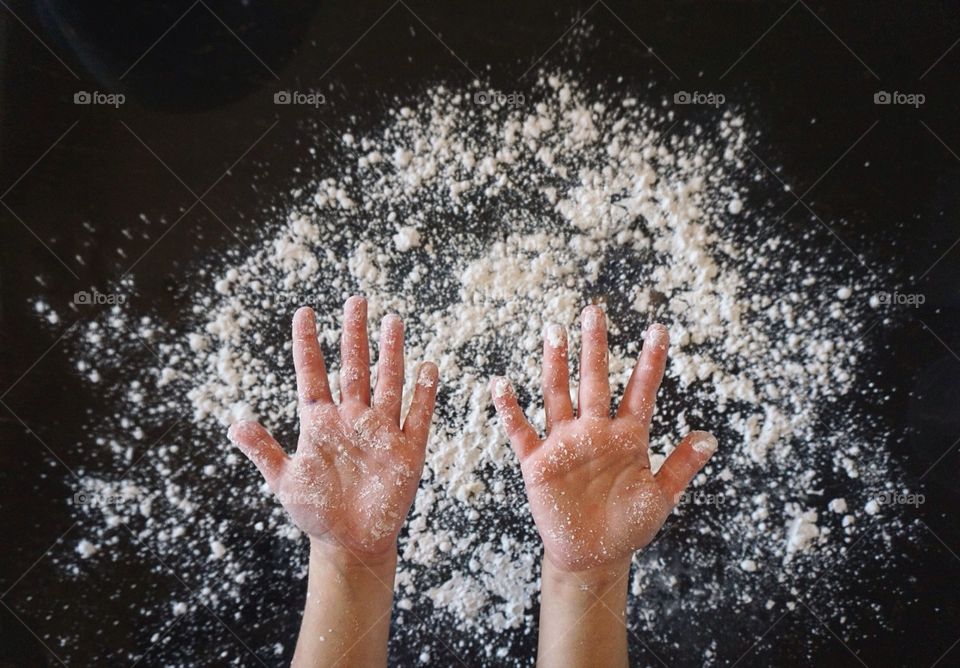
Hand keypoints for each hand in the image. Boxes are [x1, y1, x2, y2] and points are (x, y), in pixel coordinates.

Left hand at [228, 296, 438, 561]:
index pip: (313, 374)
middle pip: (354, 368)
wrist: (350, 543)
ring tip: (392, 321)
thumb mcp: (284, 481)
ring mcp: (381, 432)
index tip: (305, 312)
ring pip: (388, 383)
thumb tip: (234, 422)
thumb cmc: (316, 513)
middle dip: (355, 334)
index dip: (308, 344)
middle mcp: (352, 419)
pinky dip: (424, 393)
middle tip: (356, 300)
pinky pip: (418, 417)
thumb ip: (265, 450)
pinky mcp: (406, 452)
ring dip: (391, 353)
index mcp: (320, 423)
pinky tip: (427, 368)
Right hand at [491, 305, 716, 575]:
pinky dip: (510, 410)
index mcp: (627, 438)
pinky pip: (521, 432)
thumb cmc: (628, 527)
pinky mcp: (539, 463)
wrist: (593, 556)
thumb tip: (710, 437)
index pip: (640, 391)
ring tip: (554, 332)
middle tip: (594, 310)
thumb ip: (681, 465)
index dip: (649, 362)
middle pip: (595, 381)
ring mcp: (565, 444)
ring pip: (559, 395)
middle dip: (595, 347)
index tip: (658, 329)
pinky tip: (501, 385)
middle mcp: (594, 432)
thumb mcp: (660, 497)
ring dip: (556, 365)